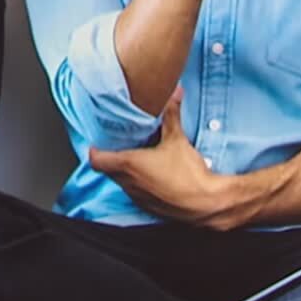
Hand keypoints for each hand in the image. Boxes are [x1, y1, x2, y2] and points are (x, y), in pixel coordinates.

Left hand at [89, 91, 250, 230]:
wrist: (206, 203)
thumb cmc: (188, 174)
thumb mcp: (177, 139)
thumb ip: (171, 115)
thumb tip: (173, 93)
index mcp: (128, 165)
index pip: (96, 159)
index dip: (95, 149)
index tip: (99, 141)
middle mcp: (128, 183)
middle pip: (107, 170)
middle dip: (110, 157)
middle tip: (118, 144)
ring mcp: (137, 197)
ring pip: (121, 182)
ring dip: (124, 171)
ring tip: (135, 158)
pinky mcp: (148, 207)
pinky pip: (135, 193)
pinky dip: (138, 183)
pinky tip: (152, 175)